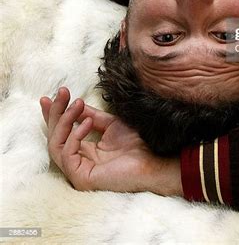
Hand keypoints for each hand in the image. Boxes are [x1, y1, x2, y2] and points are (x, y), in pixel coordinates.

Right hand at [39, 87, 181, 195]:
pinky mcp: (81, 178)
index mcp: (84, 151)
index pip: (62, 133)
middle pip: (55, 137)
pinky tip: (88, 122)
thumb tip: (74, 103)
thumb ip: (90, 116)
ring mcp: (78, 172)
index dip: (55, 113)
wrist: (154, 157)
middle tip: (62, 93)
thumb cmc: (137, 143)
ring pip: (56, 145)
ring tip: (78, 104)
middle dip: (56, 112)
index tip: (51, 95)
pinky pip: (67, 155)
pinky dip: (75, 135)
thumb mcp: (110, 123)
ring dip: (65, 120)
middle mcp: (78, 162)